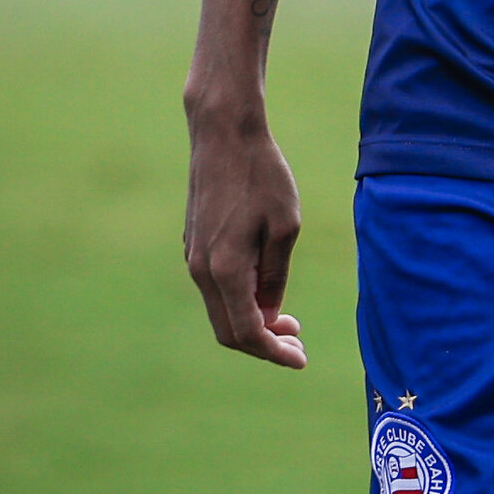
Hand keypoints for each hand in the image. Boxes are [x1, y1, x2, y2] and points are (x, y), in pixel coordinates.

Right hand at [183, 115, 306, 366]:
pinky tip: (264, 290)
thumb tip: (269, 314)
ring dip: (251, 322)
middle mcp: (200, 270)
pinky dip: (238, 301)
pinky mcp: (193, 244)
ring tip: (286, 319)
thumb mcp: (285, 226)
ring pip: (219, 311)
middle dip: (263, 344)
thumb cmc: (262, 175)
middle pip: (228, 331)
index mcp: (225, 270)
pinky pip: (214, 288)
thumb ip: (275, 275)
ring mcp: (192, 257)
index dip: (274, 353)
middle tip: (297, 339)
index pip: (247, 333)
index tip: (301, 358)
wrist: (223, 134)